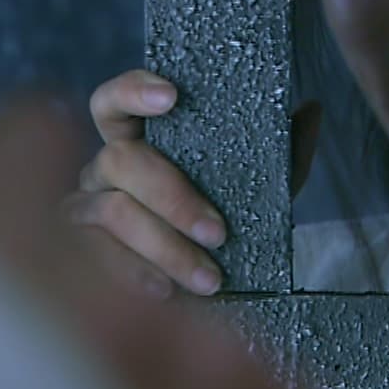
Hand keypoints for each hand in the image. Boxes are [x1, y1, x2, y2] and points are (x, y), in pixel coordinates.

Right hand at [0, 98, 335, 388]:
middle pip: (122, 218)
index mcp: (0, 277)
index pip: (32, 140)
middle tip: (59, 364)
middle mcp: (123, 302)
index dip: (16, 176)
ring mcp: (224, 368)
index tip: (16, 214)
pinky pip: (272, 374)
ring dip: (166, 349)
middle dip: (92, 270)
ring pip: (196, 301)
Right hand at [62, 69, 321, 297]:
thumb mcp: (257, 189)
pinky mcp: (78, 256)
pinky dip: (135, 275)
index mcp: (135, 141)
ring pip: (112, 214)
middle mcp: (101, 170)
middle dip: (172, 197)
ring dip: (165, 247)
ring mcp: (83, 211)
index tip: (173, 97)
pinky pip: (99, 259)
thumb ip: (282, 151)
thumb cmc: (221, 230)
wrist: (203, 297)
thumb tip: (311, 111)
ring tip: (209, 279)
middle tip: (218, 233)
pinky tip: (165, 293)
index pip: (113, 102)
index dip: (133, 91)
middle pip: (119, 160)